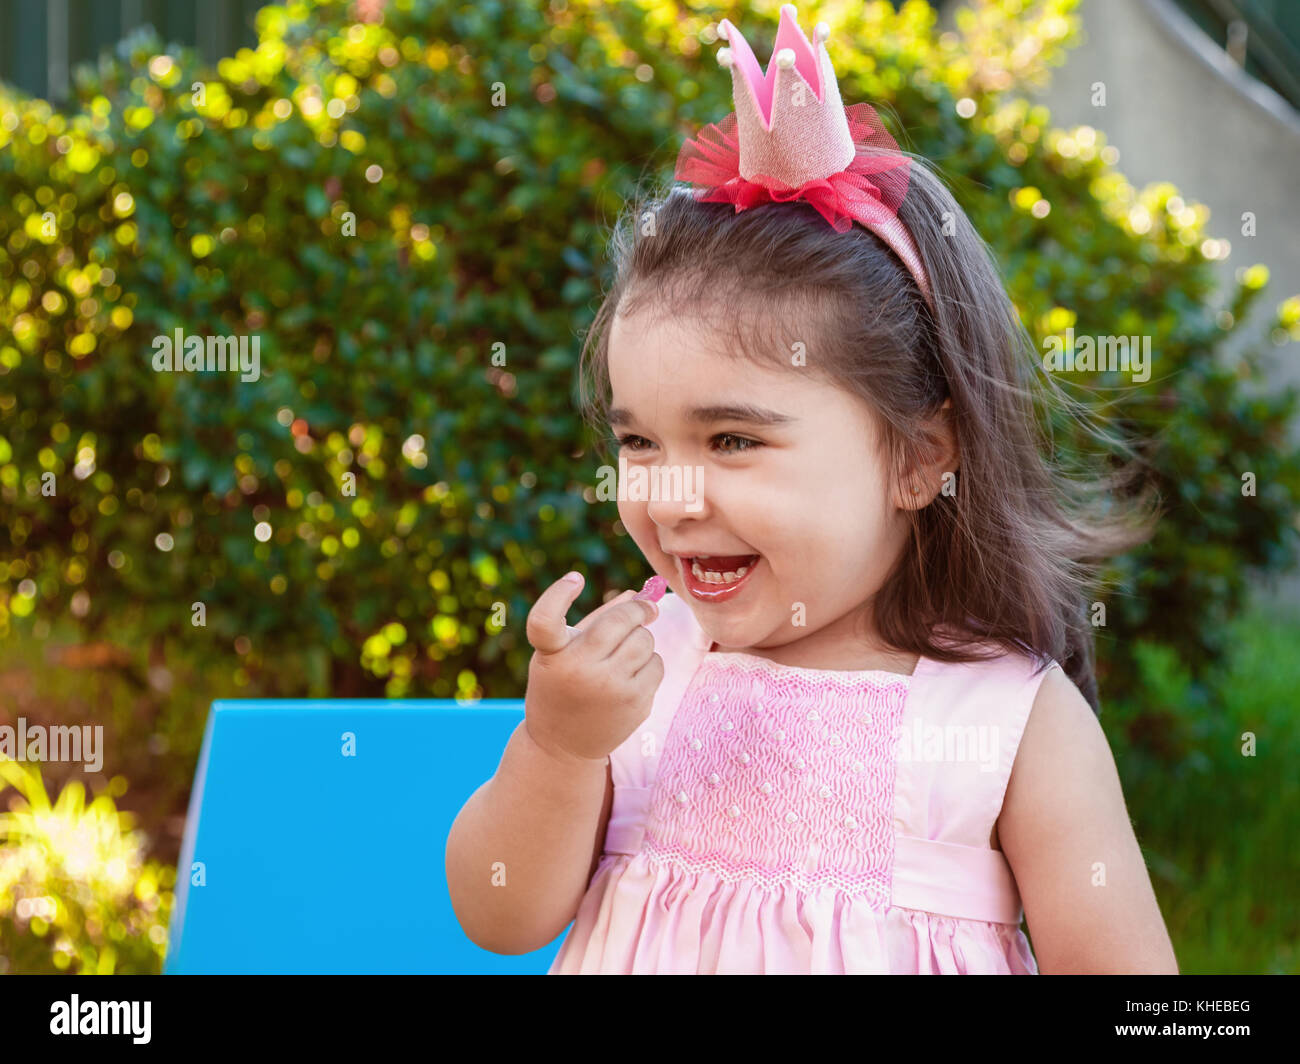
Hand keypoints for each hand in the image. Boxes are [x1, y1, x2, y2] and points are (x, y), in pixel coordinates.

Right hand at [523, 572, 664, 764]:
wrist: (562, 743)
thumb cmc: (563, 684)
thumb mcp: (565, 651)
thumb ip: (598, 619)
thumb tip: (640, 594)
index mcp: (553, 654)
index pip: (545, 619)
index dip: (558, 594)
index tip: (575, 579)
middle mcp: (579, 671)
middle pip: (623, 620)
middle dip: (635, 612)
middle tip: (641, 610)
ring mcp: (610, 689)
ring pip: (646, 641)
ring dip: (641, 639)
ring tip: (626, 652)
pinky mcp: (635, 704)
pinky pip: (657, 665)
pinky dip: (649, 662)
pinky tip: (632, 674)